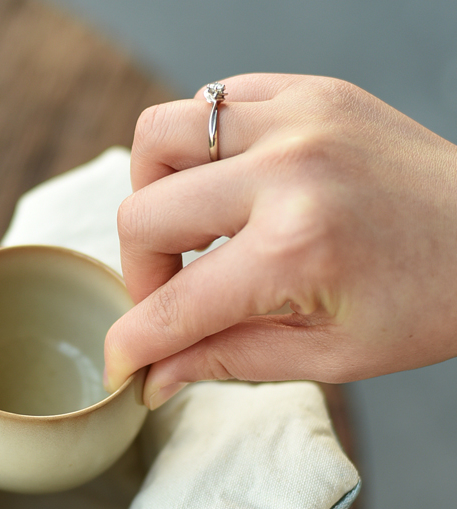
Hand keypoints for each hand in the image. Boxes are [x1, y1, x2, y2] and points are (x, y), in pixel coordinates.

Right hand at [103, 74, 456, 408]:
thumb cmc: (430, 303)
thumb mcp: (327, 356)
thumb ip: (225, 359)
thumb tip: (155, 376)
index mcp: (295, 247)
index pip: (172, 306)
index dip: (132, 344)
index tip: (122, 363)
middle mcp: (286, 169)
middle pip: (142, 216)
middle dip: (139, 275)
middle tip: (172, 298)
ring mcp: (296, 116)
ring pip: (155, 138)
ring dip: (153, 195)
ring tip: (191, 231)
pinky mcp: (308, 91)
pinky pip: (208, 103)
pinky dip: (197, 152)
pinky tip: (226, 188)